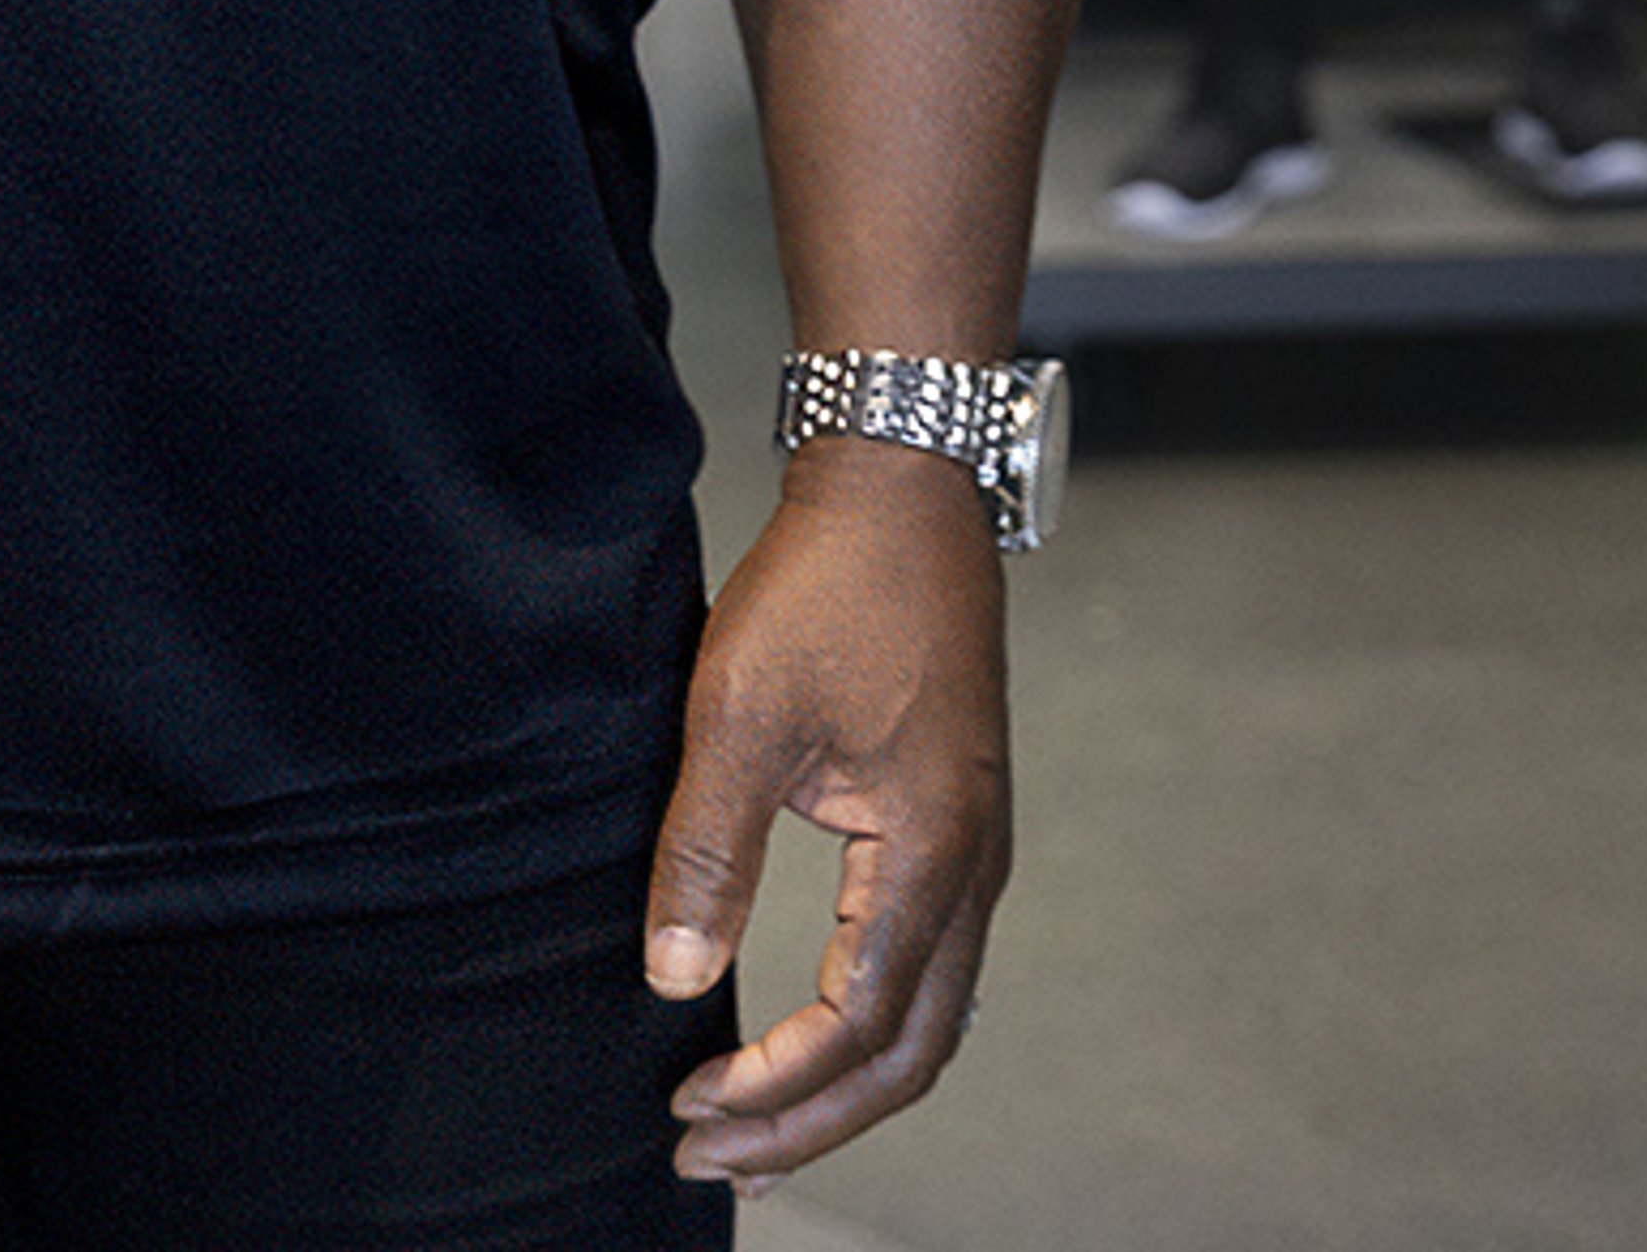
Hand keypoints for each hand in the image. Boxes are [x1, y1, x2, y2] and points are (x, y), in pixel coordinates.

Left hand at [643, 447, 1011, 1186]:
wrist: (900, 487)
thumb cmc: (829, 586)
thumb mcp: (742, 715)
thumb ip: (708, 852)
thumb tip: (671, 978)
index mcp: (932, 856)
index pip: (857, 1029)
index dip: (772, 1087)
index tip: (686, 1107)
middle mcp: (975, 870)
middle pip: (909, 1055)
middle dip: (812, 1121)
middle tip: (714, 1158)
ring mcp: (975, 848)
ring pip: (930, 1018)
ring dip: (843, 1084)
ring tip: (757, 1125)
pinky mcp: (956, 820)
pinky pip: (931, 963)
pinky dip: (870, 1023)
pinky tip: (812, 1030)